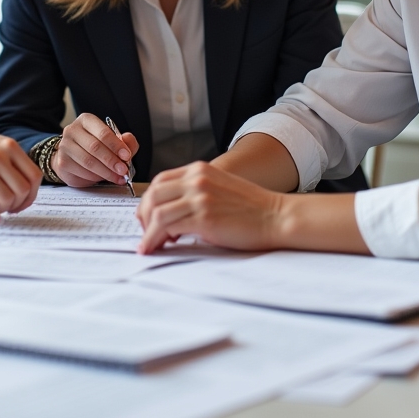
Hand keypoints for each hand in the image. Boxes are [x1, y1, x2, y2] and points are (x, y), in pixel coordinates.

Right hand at [0, 123, 40, 222]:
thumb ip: (14, 162)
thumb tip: (28, 189)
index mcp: (10, 147)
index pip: (35, 176)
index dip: (33, 192)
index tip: (27, 199)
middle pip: (23, 190)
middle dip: (20, 203)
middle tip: (13, 207)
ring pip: (8, 199)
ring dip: (6, 209)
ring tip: (0, 207)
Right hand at [53, 113, 138, 187]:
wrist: (72, 156)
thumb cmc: (95, 146)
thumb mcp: (112, 140)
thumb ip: (125, 141)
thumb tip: (128, 141)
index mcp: (86, 120)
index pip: (102, 132)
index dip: (116, 145)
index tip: (127, 156)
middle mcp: (72, 130)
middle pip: (95, 147)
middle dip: (112, 161)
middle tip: (123, 170)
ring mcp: (65, 147)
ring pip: (88, 161)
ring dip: (106, 172)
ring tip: (118, 177)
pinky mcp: (62, 163)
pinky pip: (81, 172)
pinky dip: (95, 178)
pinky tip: (103, 178)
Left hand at [136, 161, 286, 253]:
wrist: (276, 216)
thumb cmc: (251, 208)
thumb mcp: (219, 188)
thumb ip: (196, 192)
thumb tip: (172, 214)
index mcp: (200, 170)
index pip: (160, 180)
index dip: (149, 200)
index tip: (147, 216)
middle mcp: (197, 179)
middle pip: (153, 194)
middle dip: (143, 216)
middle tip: (145, 232)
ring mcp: (199, 197)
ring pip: (156, 212)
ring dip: (147, 232)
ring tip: (149, 245)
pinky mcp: (204, 217)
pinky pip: (167, 227)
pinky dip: (155, 239)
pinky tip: (156, 248)